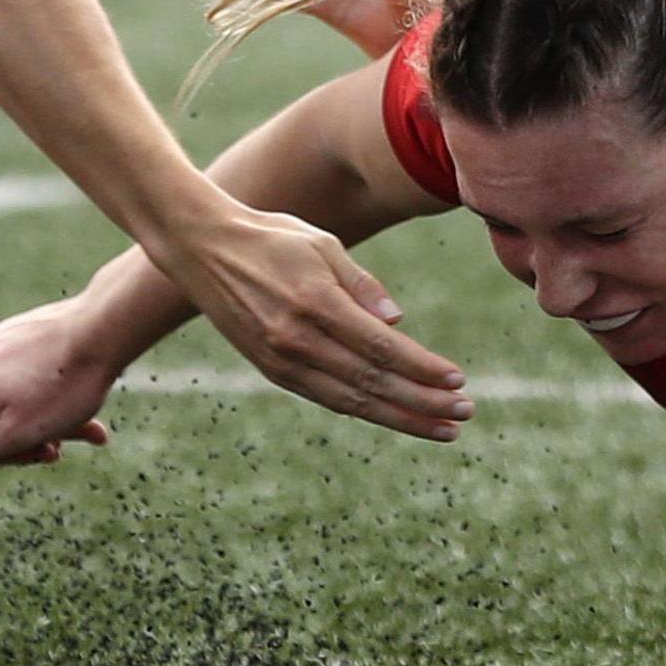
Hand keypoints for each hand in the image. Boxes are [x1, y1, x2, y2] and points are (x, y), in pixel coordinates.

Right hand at [0, 299, 120, 484]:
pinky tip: (82, 396)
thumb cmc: (64, 385)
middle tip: (83, 436)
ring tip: (92, 424)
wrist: (104, 328)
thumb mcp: (18, 433)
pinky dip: (51, 390)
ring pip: (16, 398)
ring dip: (52, 416)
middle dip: (39, 434)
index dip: (17, 455)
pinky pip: (26, 374)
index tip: (53, 452)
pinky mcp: (14, 331)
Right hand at [160, 202, 471, 440]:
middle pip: (371, 382)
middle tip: (464, 414)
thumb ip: (361, 285)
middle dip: (422, 403)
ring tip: (442, 427)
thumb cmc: (272, 238)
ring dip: (400, 417)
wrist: (201, 250)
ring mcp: (281, 359)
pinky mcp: (271, 368)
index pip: (381, 348)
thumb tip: (397, 323)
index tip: (458, 381)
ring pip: (350, 399)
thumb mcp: (322, 244)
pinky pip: (325, 397)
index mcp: (314, 304)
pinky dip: (364, 408)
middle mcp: (296, 339)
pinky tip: (395, 414)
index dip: (422, 368)